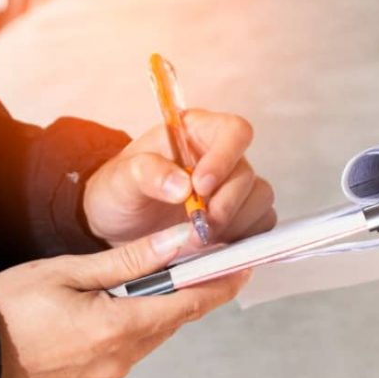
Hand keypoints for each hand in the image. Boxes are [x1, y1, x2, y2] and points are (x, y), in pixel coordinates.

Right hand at [0, 223, 248, 377]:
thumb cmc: (5, 309)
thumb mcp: (66, 272)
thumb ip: (128, 262)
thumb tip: (178, 244)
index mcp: (117, 328)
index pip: (187, 305)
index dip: (218, 287)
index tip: (242, 269)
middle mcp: (117, 364)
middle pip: (164, 325)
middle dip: (171, 299)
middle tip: (175, 272)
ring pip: (138, 347)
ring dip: (135, 323)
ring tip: (101, 302)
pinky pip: (113, 368)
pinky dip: (108, 347)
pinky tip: (77, 334)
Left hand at [82, 110, 275, 247]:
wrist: (118, 225)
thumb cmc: (120, 192)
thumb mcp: (120, 179)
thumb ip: (147, 173)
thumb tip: (182, 186)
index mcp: (197, 132)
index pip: (234, 131)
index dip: (225, 157)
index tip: (200, 187)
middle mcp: (222, 157)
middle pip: (247, 174)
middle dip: (225, 205)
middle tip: (197, 227)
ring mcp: (234, 189)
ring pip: (259, 201)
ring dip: (234, 224)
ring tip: (199, 239)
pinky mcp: (241, 218)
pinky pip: (260, 225)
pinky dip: (242, 238)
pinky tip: (214, 245)